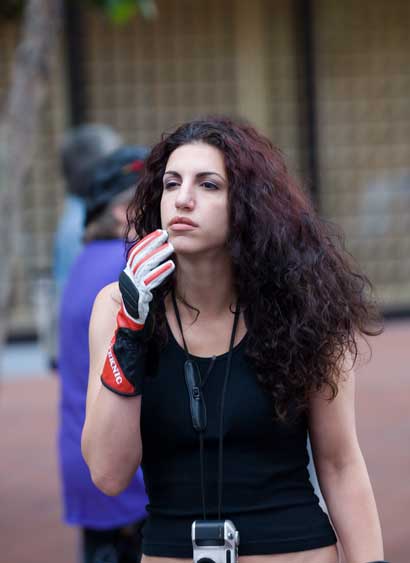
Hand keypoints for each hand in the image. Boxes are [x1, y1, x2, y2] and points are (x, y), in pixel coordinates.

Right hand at [101, 230, 174, 395]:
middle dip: (150, 247)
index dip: (145, 251)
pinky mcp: (128, 311)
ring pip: (138, 272)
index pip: (131, 267)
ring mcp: (117, 302)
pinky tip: (170, 267)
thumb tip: (155, 287)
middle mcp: (111, 295)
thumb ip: (140, 302)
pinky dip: (158, 276)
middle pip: (133, 264)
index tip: (159, 240)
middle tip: (164, 234)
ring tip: (170, 244)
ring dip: (156, 256)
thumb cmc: (125, 353)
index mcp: (112, 295)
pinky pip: (144, 289)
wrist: (113, 375)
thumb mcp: (134, 320)